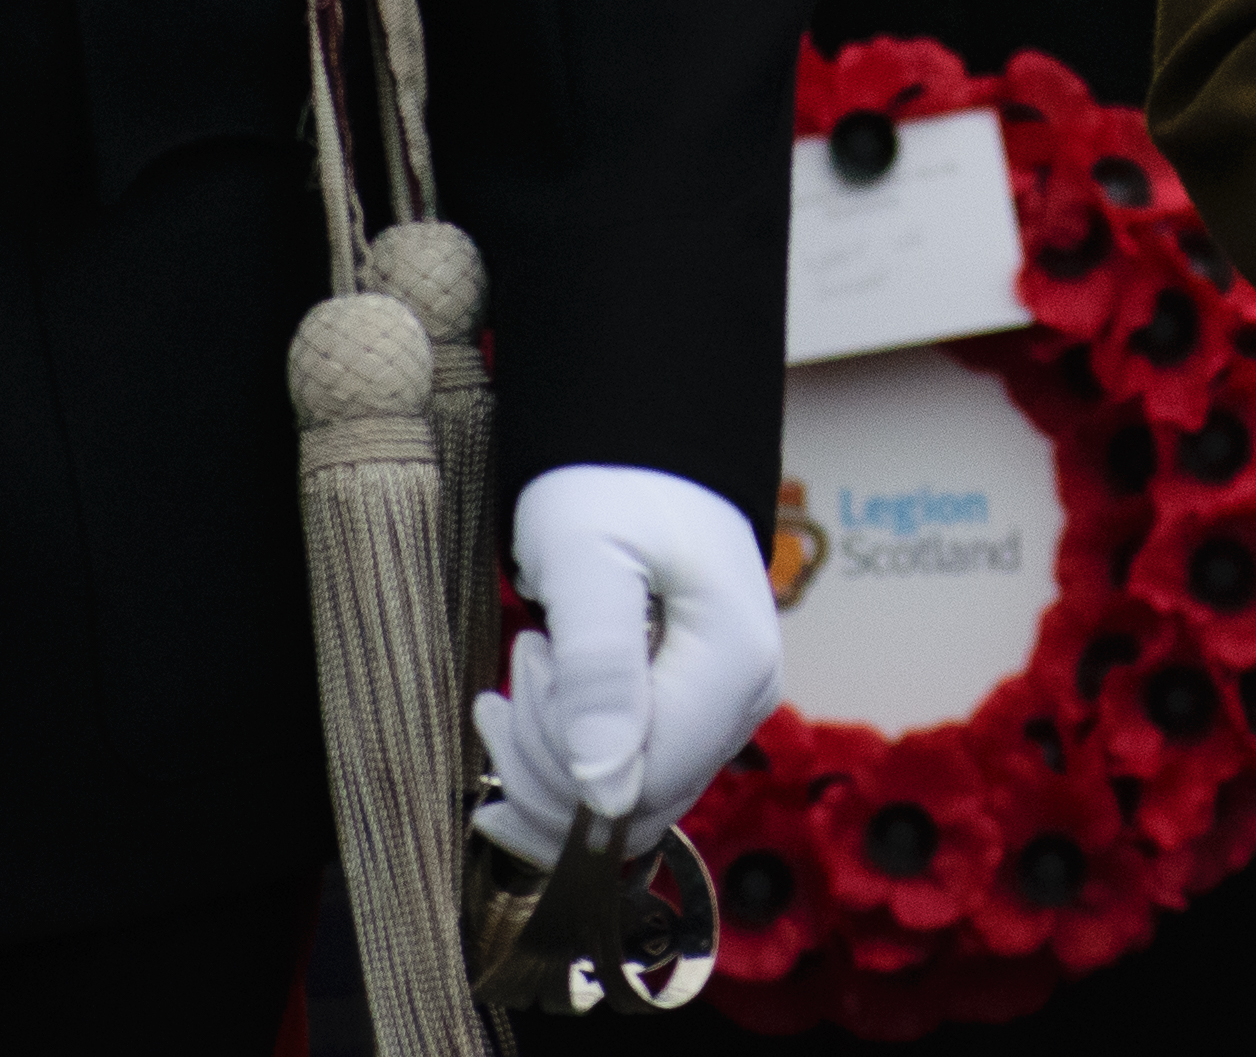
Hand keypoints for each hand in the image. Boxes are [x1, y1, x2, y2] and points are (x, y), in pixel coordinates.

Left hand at [476, 466, 781, 867]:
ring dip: (544, 763)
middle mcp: (744, 703)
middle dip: (547, 764)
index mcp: (735, 668)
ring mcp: (722, 713)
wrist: (638, 451)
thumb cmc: (609, 486)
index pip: (645, 784)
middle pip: (635, 804)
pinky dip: (560, 763)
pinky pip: (625, 778)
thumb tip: (604, 792)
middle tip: (511, 678)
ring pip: (623, 802)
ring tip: (512, 685)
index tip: (529, 669)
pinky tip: (521, 717)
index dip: (564, 762)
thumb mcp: (587, 561)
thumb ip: (598, 670)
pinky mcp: (692, 715)